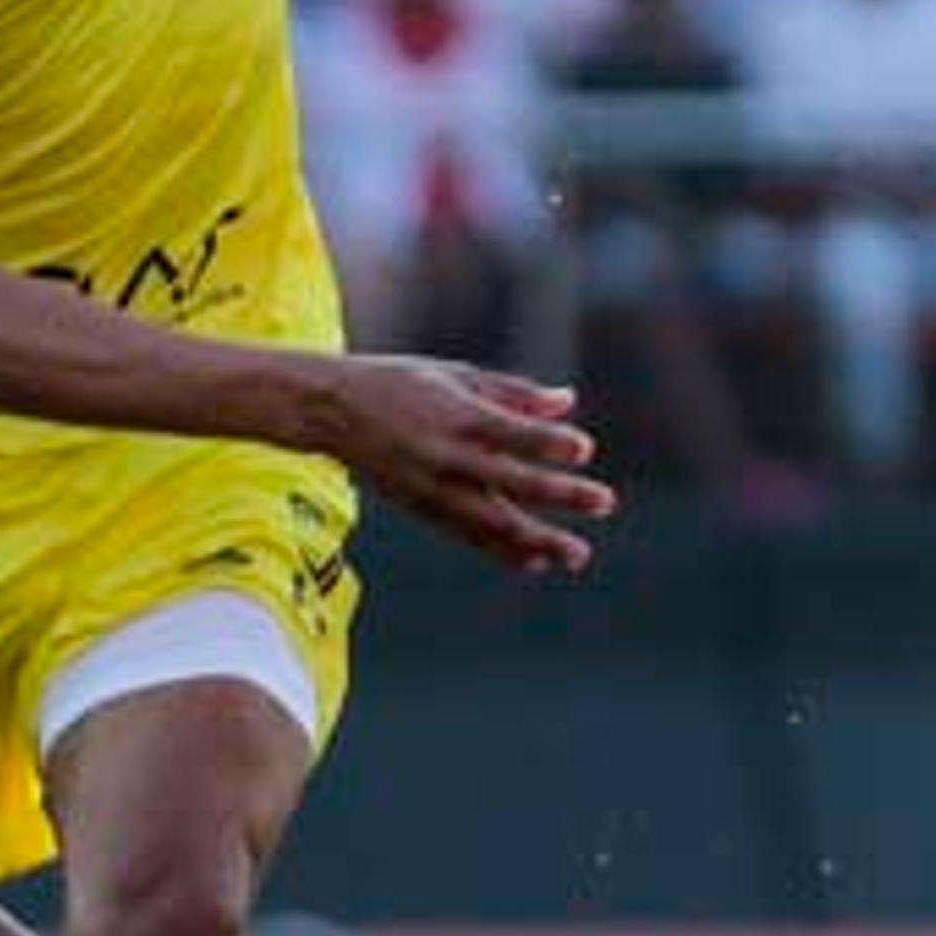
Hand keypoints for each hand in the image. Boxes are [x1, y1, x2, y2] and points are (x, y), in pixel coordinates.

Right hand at [321, 355, 614, 574]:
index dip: (547, 441)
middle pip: (511, 480)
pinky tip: (535, 560)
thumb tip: (567, 402)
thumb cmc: (399, 383)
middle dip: (560, 494)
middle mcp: (445, 455)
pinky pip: (468, 534)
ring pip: (492, 520)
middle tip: (605, 502)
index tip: (584, 449)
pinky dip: (501, 549)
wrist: (330, 411)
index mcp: (455, 414)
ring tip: (576, 554)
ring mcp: (432, 487)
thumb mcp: (454, 375)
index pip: (510, 432)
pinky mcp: (422, 507)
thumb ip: (512, 393)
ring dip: (537, 539)